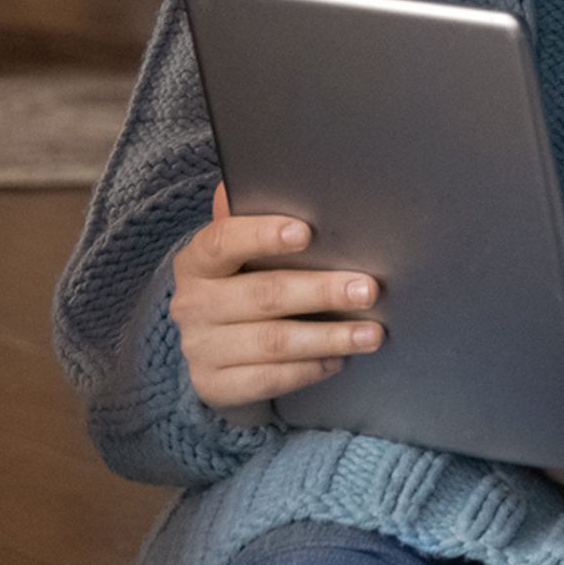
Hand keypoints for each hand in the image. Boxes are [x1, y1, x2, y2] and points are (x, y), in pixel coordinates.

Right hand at [170, 182, 383, 415]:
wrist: (217, 357)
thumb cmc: (242, 289)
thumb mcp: (243, 257)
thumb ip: (255, 223)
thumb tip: (271, 178)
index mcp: (197, 262)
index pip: (223, 241)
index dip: (262, 235)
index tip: (306, 232)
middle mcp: (191, 305)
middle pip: (262, 295)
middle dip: (321, 291)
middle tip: (368, 289)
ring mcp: (200, 349)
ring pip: (272, 342)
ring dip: (328, 336)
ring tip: (371, 333)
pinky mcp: (214, 386)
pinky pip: (268, 379)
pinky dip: (308, 370)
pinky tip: (339, 360)